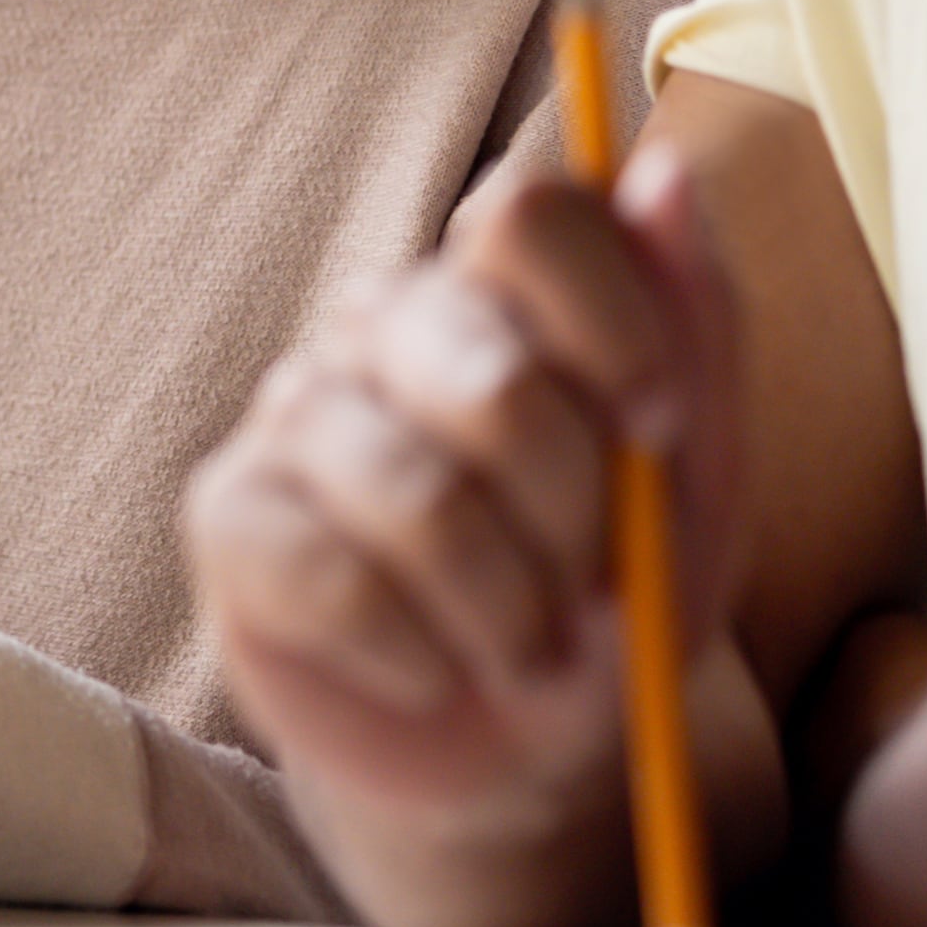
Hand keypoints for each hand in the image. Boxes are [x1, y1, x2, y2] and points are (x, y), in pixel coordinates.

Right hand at [183, 147, 745, 910]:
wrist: (523, 752)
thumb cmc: (611, 592)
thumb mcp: (696, 479)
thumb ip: (693, 326)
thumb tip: (666, 174)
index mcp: (497, 286)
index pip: (528, 213)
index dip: (611, 320)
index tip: (660, 428)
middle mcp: (382, 321)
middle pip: (489, 369)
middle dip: (578, 514)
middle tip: (596, 590)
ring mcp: (293, 410)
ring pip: (419, 496)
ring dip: (510, 609)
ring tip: (531, 653)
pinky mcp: (229, 516)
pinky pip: (334, 578)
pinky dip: (421, 653)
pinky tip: (439, 670)